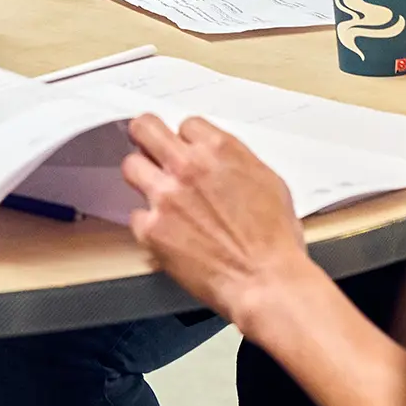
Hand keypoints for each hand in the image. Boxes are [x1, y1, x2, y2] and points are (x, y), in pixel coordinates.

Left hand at [123, 115, 317, 323]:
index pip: (186, 125)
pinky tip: (166, 232)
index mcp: (219, 150)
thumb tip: (219, 160)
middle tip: (147, 148)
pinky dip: (149, 223)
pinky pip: (136, 215)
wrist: (264, 280)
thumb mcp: (268, 182)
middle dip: (146, 137)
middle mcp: (187, 167)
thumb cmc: (274, 240)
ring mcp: (165, 197)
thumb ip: (235, 162)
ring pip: (131, 166)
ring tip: (156, 192)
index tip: (186, 150)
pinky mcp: (152, 229)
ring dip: (143, 177)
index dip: (187, 140)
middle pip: (145, 128)